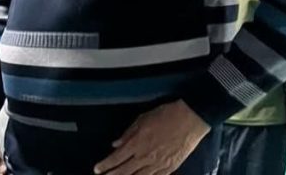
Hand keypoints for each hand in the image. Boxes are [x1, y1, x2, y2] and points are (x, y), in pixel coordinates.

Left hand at [94, 100, 209, 174]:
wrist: (189, 120)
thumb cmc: (163, 116)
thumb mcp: (141, 120)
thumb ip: (127, 134)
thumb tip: (115, 145)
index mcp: (136, 143)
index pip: (116, 158)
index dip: (105, 165)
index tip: (97, 169)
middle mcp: (145, 156)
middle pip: (124, 171)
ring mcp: (158, 164)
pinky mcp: (170, 168)